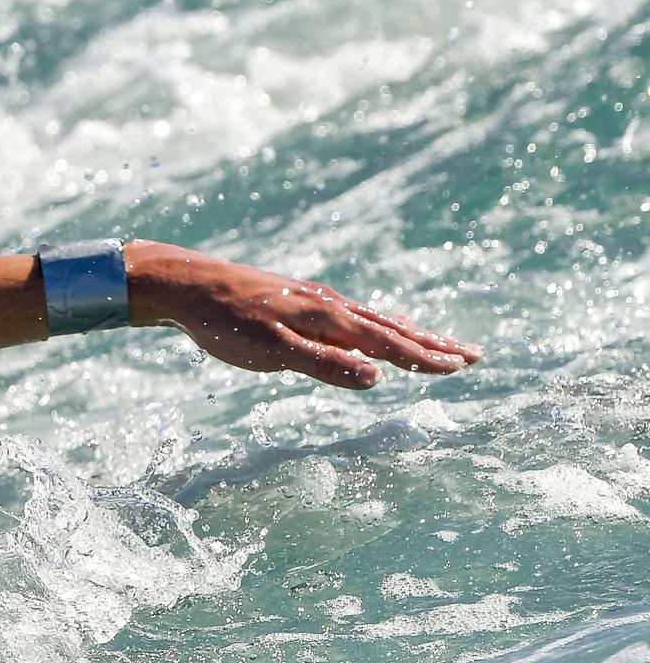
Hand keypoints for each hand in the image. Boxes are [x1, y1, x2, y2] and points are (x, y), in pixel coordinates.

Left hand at [123, 241, 481, 388]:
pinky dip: (377, 324)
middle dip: (433, 344)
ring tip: (438, 344)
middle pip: (392, 327)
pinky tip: (373, 329)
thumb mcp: (270, 351)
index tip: (461, 367)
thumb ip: (323, 365)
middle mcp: (330, 305)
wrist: (187, 284)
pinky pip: (352, 314)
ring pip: (374, 318)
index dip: (425, 358)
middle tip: (474, 356)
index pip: (389, 343)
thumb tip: (377, 378)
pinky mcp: (298, 300)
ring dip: (410, 333)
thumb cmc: (223, 323)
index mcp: (329, 318)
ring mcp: (315, 300)